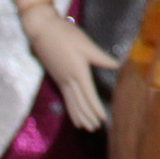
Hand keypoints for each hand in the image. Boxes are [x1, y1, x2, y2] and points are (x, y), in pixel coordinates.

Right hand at [20, 3, 117, 130]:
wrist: (42, 30)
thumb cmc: (66, 34)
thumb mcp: (86, 44)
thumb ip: (101, 57)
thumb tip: (117, 65)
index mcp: (78, 72)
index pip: (89, 96)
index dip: (96, 109)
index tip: (103, 119)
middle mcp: (69, 80)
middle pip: (79, 103)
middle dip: (88, 117)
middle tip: (95, 129)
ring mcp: (61, 80)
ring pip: (71, 102)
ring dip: (78, 115)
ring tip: (85, 127)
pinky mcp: (56, 77)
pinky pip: (65, 97)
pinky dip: (70, 107)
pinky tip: (72, 111)